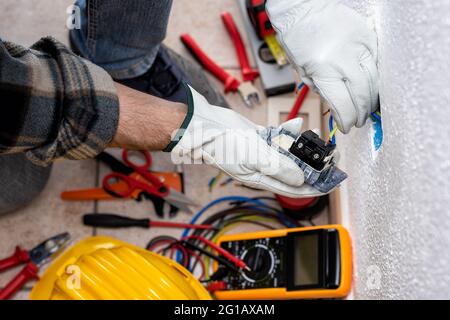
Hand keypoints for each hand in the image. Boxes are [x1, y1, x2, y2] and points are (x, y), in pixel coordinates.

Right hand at [167, 85, 320, 197]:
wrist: (203, 125)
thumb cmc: (221, 145)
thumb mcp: (252, 158)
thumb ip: (278, 167)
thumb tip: (301, 179)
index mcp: (263, 178)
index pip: (294, 187)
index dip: (315, 185)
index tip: (332, 181)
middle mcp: (264, 166)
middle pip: (295, 168)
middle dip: (314, 163)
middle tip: (331, 155)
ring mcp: (262, 151)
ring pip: (289, 151)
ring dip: (303, 145)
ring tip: (318, 136)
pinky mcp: (260, 137)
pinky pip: (279, 137)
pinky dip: (289, 132)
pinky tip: (297, 125)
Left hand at [267, 0, 378, 132]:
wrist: (304, 8)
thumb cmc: (298, 37)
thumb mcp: (303, 71)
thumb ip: (322, 90)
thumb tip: (338, 107)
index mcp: (324, 70)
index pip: (343, 105)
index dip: (347, 120)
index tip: (347, 126)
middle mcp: (344, 59)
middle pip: (363, 96)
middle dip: (362, 113)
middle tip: (359, 121)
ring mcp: (360, 47)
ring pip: (375, 81)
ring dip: (371, 99)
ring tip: (366, 108)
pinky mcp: (369, 37)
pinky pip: (378, 64)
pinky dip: (376, 79)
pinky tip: (370, 88)